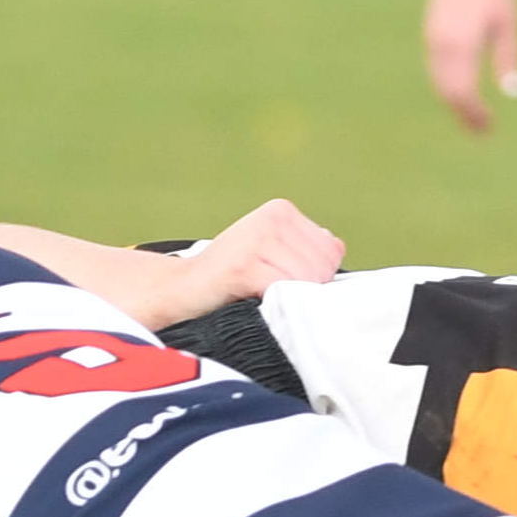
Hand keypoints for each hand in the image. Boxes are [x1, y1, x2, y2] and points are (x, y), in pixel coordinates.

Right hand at [144, 196, 349, 326]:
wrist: (179, 290)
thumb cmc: (231, 280)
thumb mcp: (273, 251)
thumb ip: (307, 248)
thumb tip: (336, 249)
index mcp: (282, 210)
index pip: (331, 252)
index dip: (313, 277)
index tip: (277, 279)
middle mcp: (273, 218)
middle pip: (323, 268)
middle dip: (302, 289)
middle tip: (266, 290)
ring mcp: (257, 240)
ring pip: (307, 282)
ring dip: (287, 300)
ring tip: (256, 295)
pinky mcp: (244, 266)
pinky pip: (284, 291)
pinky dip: (273, 305)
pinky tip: (250, 300)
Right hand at [422, 0, 516, 133]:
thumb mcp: (508, 23)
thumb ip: (507, 57)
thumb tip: (511, 91)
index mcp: (460, 44)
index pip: (463, 93)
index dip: (475, 114)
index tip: (489, 127)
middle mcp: (440, 44)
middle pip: (447, 92)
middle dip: (463, 114)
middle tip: (481, 131)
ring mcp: (432, 38)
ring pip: (439, 82)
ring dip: (454, 101)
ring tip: (472, 115)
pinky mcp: (431, 32)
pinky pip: (436, 68)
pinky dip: (447, 85)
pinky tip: (461, 90)